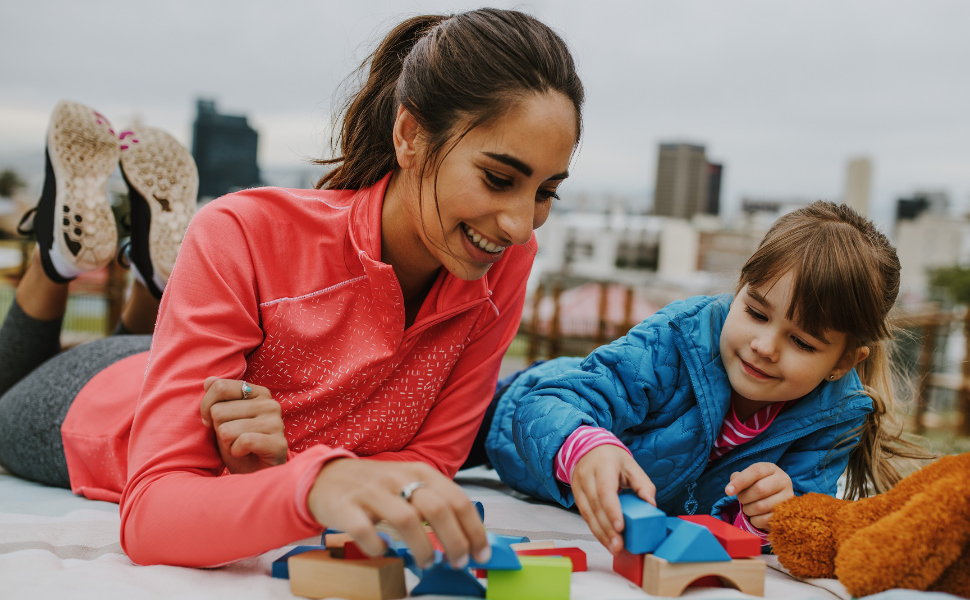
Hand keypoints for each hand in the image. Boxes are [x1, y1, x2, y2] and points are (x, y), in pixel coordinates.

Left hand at [199, 377, 287, 473]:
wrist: (256, 474)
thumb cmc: (238, 445)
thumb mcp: (222, 420)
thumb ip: (217, 398)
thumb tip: (208, 380)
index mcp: (258, 392)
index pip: (219, 386)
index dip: (206, 407)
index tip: (209, 422)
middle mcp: (270, 403)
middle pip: (219, 411)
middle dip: (218, 430)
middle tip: (233, 439)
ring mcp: (277, 422)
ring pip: (227, 429)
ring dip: (227, 444)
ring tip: (240, 448)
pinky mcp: (279, 443)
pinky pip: (243, 442)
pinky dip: (236, 452)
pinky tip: (246, 454)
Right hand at [308, 459, 489, 569]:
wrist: (326, 477)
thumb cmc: (376, 487)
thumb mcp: (408, 485)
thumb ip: (435, 503)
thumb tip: (468, 536)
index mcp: (419, 471)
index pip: (457, 499)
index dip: (474, 529)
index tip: (481, 552)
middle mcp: (397, 477)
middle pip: (437, 509)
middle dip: (455, 541)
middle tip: (458, 562)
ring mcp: (371, 491)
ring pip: (406, 520)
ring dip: (423, 548)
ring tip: (428, 562)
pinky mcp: (345, 506)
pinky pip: (365, 530)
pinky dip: (378, 547)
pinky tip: (384, 551)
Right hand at [570, 444, 655, 554]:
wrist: (588, 449)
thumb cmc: (613, 459)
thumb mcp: (632, 465)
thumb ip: (644, 485)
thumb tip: (651, 505)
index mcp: (603, 466)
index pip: (605, 490)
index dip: (612, 510)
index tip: (620, 527)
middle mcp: (587, 476)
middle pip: (595, 506)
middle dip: (607, 528)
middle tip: (619, 546)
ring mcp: (579, 487)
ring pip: (587, 513)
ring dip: (600, 533)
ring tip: (614, 548)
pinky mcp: (576, 496)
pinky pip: (585, 515)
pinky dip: (595, 530)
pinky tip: (605, 541)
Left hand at [725, 462, 793, 531]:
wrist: (776, 503)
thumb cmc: (759, 487)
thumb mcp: (749, 479)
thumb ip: (738, 478)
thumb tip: (732, 486)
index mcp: (771, 469)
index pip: (755, 471)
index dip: (740, 481)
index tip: (728, 491)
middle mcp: (783, 480)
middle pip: (759, 489)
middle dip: (744, 497)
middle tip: (741, 500)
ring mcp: (788, 498)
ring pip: (762, 506)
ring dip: (748, 510)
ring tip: (748, 508)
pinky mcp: (787, 514)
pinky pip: (765, 520)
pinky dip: (755, 520)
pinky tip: (756, 516)